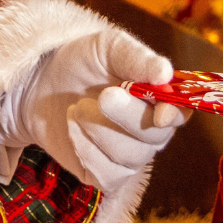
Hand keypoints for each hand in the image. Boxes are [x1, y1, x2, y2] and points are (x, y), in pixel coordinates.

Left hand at [0, 28, 187, 191]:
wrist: (43, 86)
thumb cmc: (83, 63)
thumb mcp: (107, 48)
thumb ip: (136, 58)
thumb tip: (165, 72)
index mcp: (160, 98)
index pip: (180, 112)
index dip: (173, 115)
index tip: (159, 113)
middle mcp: (151, 131)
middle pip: (155, 138)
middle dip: (127, 117)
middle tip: (103, 96)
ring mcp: (129, 156)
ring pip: (129, 157)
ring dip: (98, 130)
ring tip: (77, 107)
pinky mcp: (105, 174)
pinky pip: (106, 174)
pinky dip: (85, 150)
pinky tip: (73, 128)